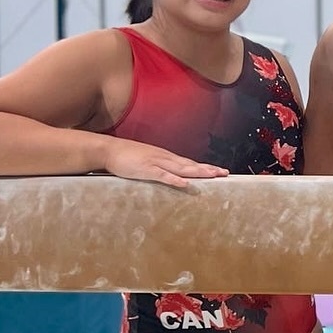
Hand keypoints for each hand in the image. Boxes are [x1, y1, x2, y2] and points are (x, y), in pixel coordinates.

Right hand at [100, 139, 229, 188]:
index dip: (204, 167)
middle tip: (225, 173)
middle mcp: (164, 158)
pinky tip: (186, 184)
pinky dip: (175, 179)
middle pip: (190, 165)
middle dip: (208, 169)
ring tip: (213, 176)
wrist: (108, 149)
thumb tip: (171, 176)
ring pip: (181, 168)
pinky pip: (162, 175)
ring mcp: (155, 162)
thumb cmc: (125, 156)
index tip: (219, 171)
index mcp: (165, 157)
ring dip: (198, 172)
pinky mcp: (145, 169)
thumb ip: (159, 168)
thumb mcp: (146, 161)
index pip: (189, 163)